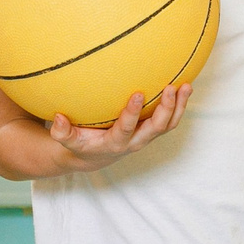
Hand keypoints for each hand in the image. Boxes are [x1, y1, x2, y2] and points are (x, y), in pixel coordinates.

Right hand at [45, 85, 190, 170]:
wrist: (97, 156)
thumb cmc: (82, 144)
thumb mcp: (69, 141)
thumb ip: (62, 132)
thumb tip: (57, 118)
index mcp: (115, 143)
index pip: (126, 129)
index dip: (133, 113)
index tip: (139, 93)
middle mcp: (135, 141)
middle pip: (156, 128)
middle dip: (166, 109)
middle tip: (171, 87)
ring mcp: (146, 136)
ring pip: (168, 125)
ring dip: (179, 107)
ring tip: (186, 86)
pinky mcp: (152, 130)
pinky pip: (170, 120)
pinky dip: (179, 106)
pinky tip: (185, 87)